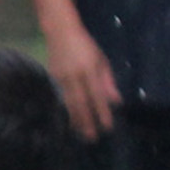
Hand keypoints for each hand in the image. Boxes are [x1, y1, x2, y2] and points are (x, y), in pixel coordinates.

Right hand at [40, 17, 115, 141]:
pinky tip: (72, 119)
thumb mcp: (102, 61)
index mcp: (90, 70)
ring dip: (76, 119)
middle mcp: (74, 75)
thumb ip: (108, 82)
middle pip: (81, 103)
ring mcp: (61, 77)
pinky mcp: (53, 76)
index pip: (97, 96)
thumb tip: (116, 101)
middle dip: (87, 121)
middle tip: (92, 139)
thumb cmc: (86, 45)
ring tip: (82, 133)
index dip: (102, 113)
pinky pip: (62, 97)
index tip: (107, 127)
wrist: (60, 30)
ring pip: (69, 102)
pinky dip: (68, 109)